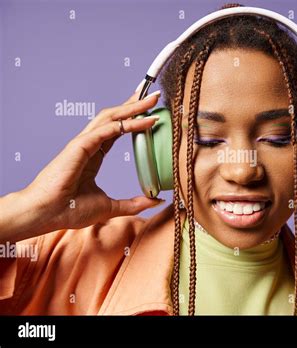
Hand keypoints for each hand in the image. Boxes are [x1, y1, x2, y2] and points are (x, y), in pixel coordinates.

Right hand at [1, 92, 163, 242]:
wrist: (46, 214)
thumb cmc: (69, 210)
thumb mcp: (111, 207)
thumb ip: (135, 203)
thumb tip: (157, 200)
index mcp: (93, 155)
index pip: (117, 130)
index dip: (133, 119)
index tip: (150, 112)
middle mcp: (89, 144)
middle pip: (115, 118)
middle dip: (135, 104)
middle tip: (154, 96)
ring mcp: (84, 143)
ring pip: (111, 117)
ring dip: (132, 107)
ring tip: (151, 99)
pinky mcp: (80, 146)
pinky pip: (107, 130)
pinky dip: (127, 123)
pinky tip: (144, 120)